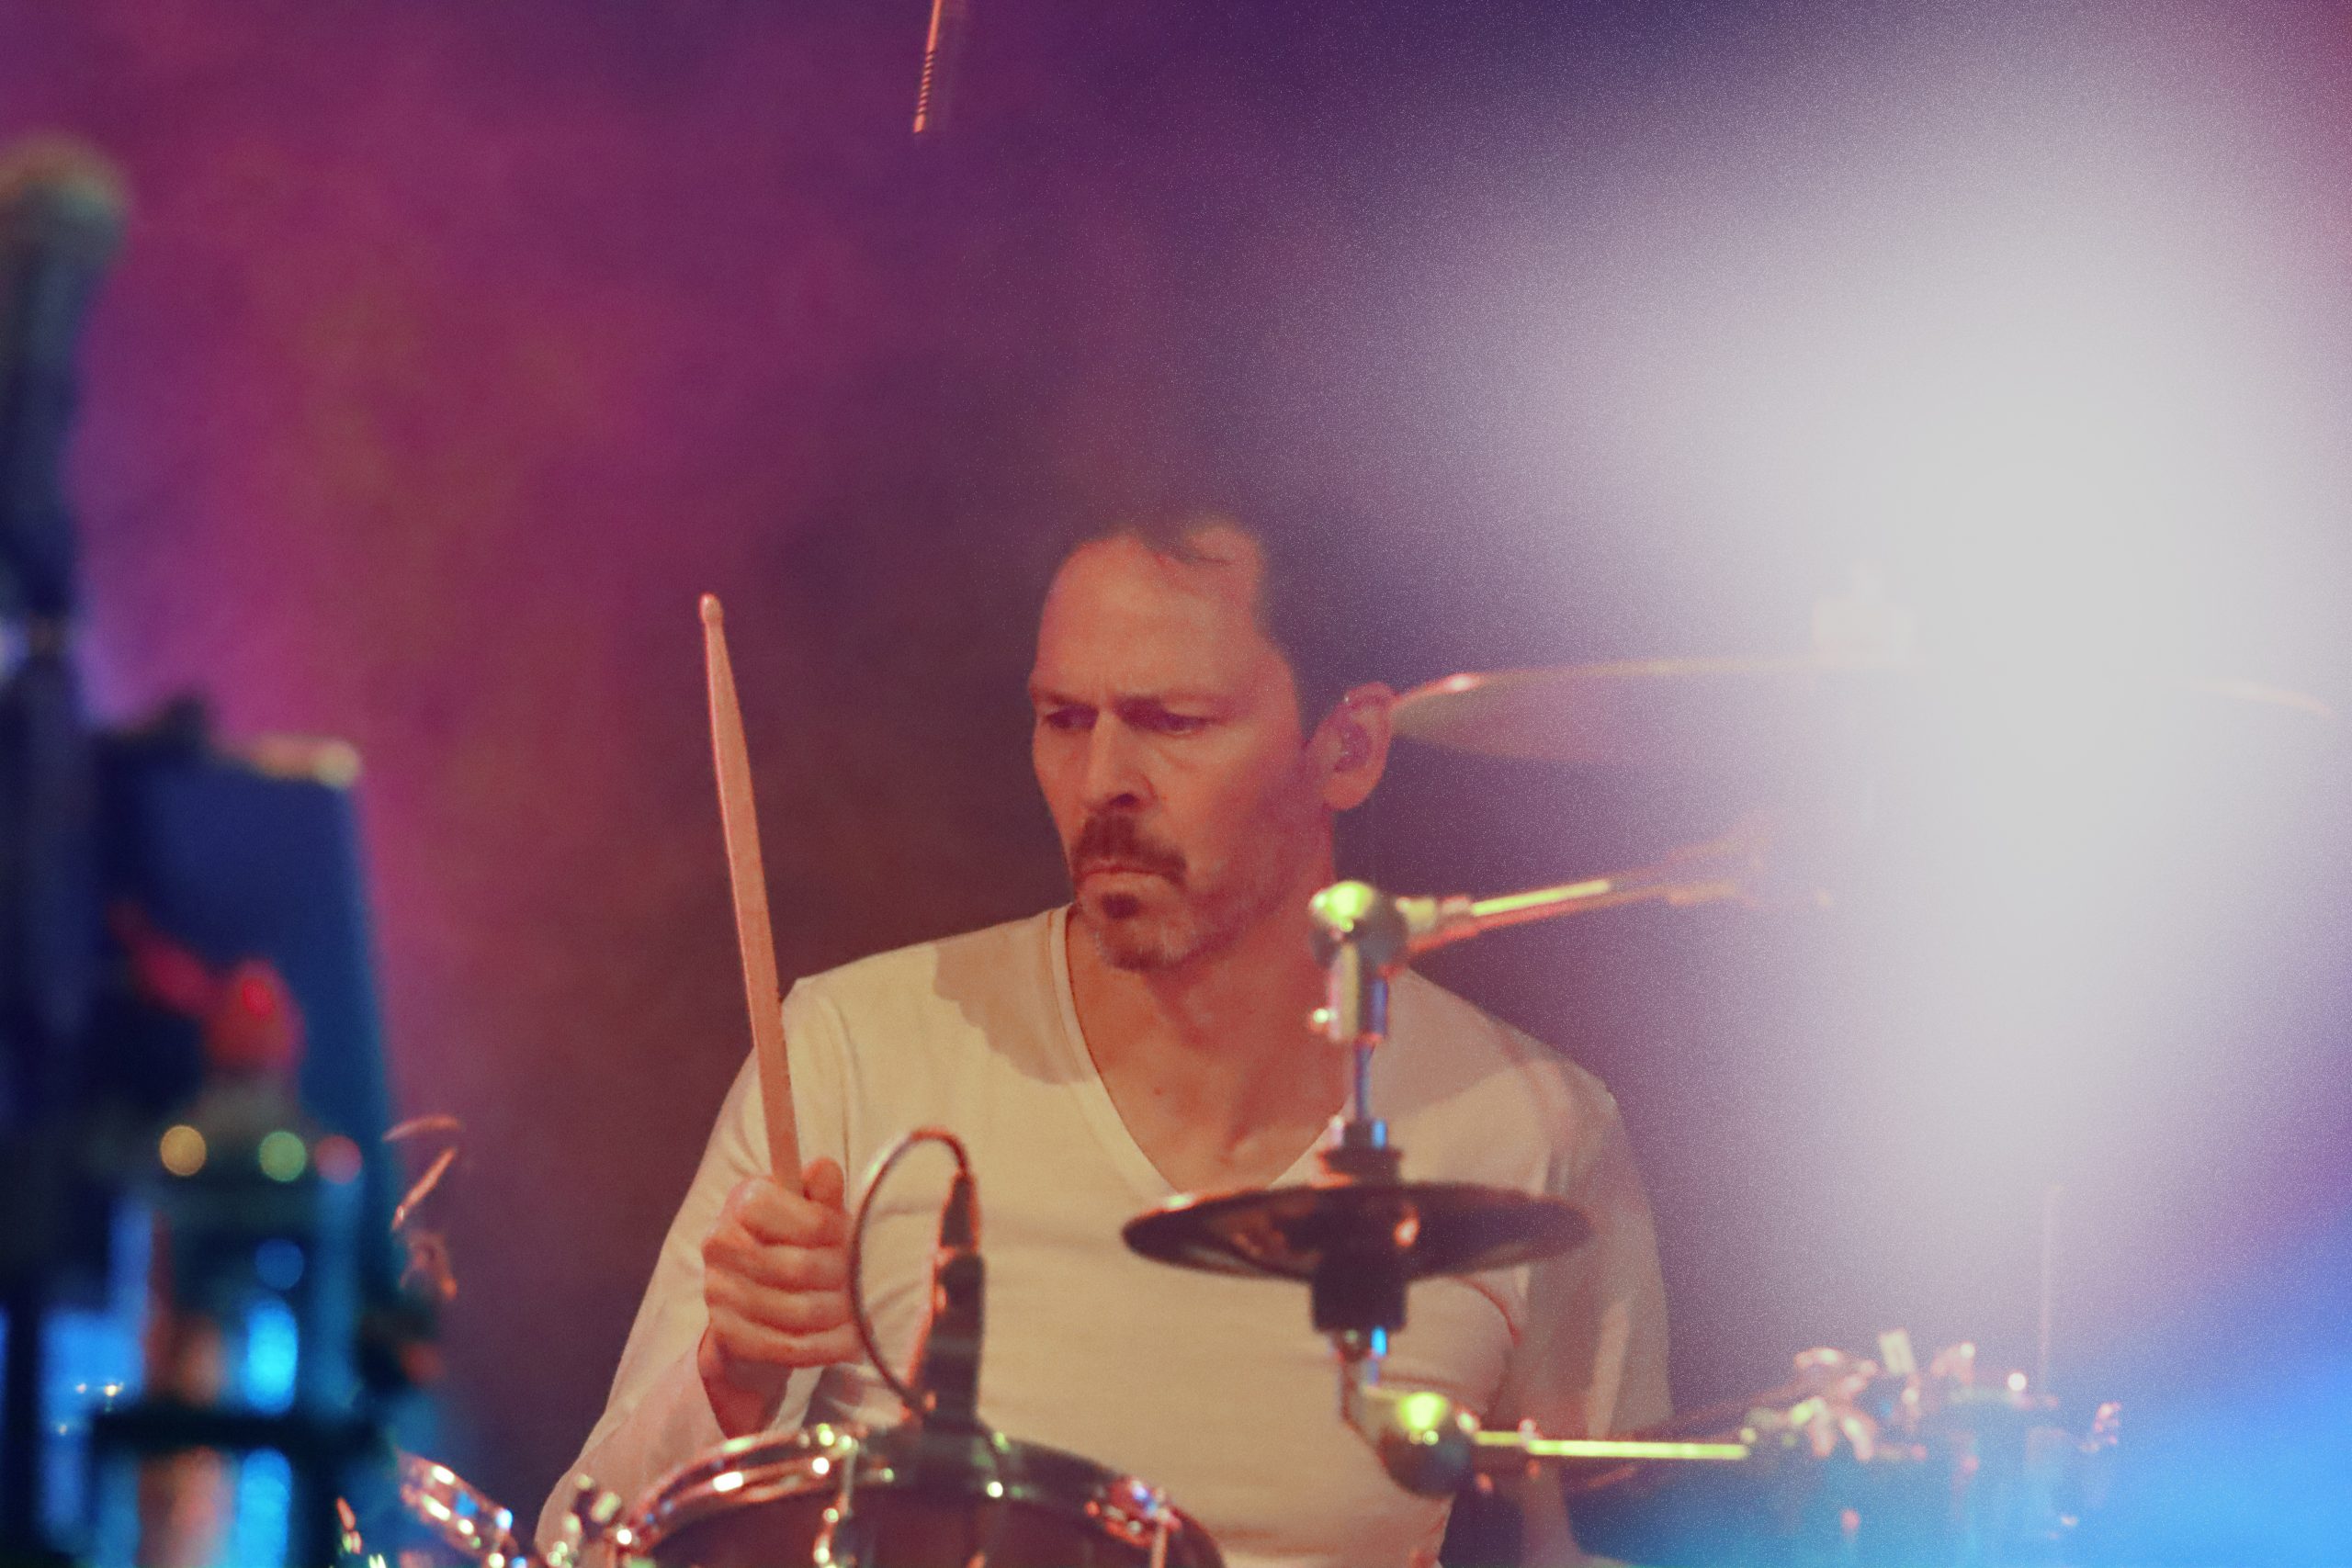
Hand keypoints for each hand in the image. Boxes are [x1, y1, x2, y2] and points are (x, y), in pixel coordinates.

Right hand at [696, 1157, 854, 1435]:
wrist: (758, 1311)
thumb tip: (823, 1168)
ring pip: (795, 1310)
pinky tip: (848, 1344)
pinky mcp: (726, 1334)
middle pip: (798, 1266)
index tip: (849, 1239)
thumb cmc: (796, 1248)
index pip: (784, 1210)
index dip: (826, 1226)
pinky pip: (784, 1346)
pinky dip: (824, 1347)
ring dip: (838, 1317)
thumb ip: (821, 1193)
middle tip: (862, 1286)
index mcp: (743, 1201)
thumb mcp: (813, 1216)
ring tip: (860, 1318)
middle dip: (841, 1278)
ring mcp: (718, 1290)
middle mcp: (720, 1242)